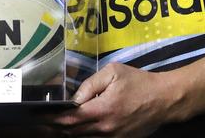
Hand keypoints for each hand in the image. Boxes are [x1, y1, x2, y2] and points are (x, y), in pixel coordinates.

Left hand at [51, 63, 171, 136]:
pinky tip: (77, 129)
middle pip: (73, 132)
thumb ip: (90, 84)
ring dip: (68, 133)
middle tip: (42, 122)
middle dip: (55, 128)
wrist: (164, 100)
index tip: (40, 116)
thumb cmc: (139, 83)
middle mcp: (106, 128)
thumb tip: (74, 97)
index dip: (52, 118)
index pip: (69, 119)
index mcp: (102, 110)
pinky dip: (84, 136)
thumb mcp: (113, 73)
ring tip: (54, 126)